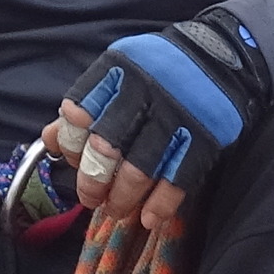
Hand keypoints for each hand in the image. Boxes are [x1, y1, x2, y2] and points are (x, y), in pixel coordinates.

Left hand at [45, 14, 264, 226]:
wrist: (223, 56)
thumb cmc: (159, 71)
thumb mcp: (119, 76)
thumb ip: (87, 106)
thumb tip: (50, 139)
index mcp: (117, 73)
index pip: (78, 115)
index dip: (70, 145)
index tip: (74, 161)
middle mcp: (144, 92)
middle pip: (105, 148)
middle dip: (93, 182)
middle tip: (91, 198)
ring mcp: (176, 116)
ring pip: (139, 170)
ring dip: (123, 199)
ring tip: (117, 210)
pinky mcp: (205, 137)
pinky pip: (178, 179)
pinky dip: (161, 204)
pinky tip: (149, 218)